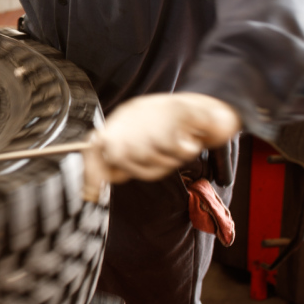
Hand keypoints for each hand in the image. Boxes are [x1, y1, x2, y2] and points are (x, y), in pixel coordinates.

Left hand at [82, 93, 239, 194]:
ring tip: (180, 148)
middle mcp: (132, 114)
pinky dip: (185, 150)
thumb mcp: (148, 142)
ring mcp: (152, 110)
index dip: (92, 172)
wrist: (212, 109)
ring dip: (167, 160)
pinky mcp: (175, 110)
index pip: (95, 147)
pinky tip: (190, 141)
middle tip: (164, 162)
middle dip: (142, 168)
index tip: (91, 194)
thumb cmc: (179, 130)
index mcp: (122, 121)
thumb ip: (128, 158)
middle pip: (120, 155)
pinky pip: (171, 146)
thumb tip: (107, 178)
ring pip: (146, 153)